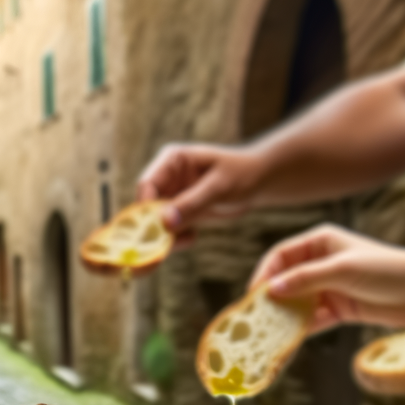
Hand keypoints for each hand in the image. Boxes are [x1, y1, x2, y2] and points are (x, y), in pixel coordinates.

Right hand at [134, 142, 263, 235]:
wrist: (259, 181)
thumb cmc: (242, 173)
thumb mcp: (218, 186)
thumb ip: (192, 202)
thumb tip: (165, 222)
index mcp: (172, 161)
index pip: (147, 183)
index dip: (145, 206)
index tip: (155, 226)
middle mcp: (167, 178)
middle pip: (147, 206)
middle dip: (154, 225)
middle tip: (164, 243)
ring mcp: (172, 197)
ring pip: (156, 222)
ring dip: (165, 236)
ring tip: (187, 240)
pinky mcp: (180, 213)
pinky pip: (169, 231)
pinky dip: (176, 239)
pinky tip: (193, 238)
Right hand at [254, 224, 404, 331]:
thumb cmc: (387, 271)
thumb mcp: (343, 270)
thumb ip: (306, 278)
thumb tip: (272, 289)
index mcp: (321, 242)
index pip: (281, 255)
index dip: (264, 275)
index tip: (254, 297)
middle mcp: (322, 262)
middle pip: (285, 280)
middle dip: (270, 300)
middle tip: (254, 320)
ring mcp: (330, 286)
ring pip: (297, 302)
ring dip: (284, 317)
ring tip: (268, 334)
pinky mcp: (340, 308)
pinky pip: (313, 319)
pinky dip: (301, 329)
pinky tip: (289, 342)